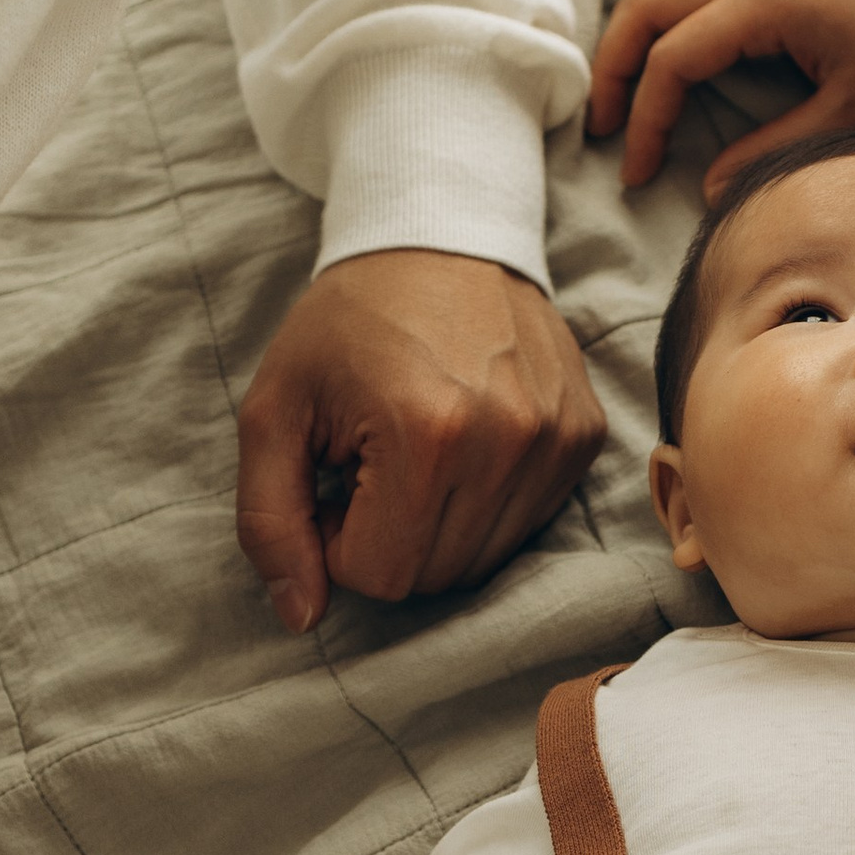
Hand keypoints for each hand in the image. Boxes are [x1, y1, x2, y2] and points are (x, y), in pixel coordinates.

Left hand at [236, 249, 604, 630]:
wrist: (440, 236)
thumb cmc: (347, 325)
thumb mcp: (275, 411)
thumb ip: (270, 520)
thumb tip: (300, 617)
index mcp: (426, 433)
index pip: (380, 576)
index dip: (339, 541)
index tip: (338, 479)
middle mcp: (508, 441)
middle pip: (435, 577)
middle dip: (389, 539)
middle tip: (373, 467)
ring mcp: (557, 439)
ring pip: (485, 560)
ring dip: (437, 527)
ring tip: (416, 453)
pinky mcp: (585, 436)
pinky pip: (527, 524)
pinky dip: (485, 504)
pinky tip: (464, 444)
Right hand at [586, 0, 854, 190]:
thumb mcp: (853, 117)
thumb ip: (774, 151)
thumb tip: (713, 188)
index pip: (674, 59)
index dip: (646, 119)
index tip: (638, 169)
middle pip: (650, 1)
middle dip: (616, 63)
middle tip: (605, 120)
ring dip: (640, 10)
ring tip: (630, 65)